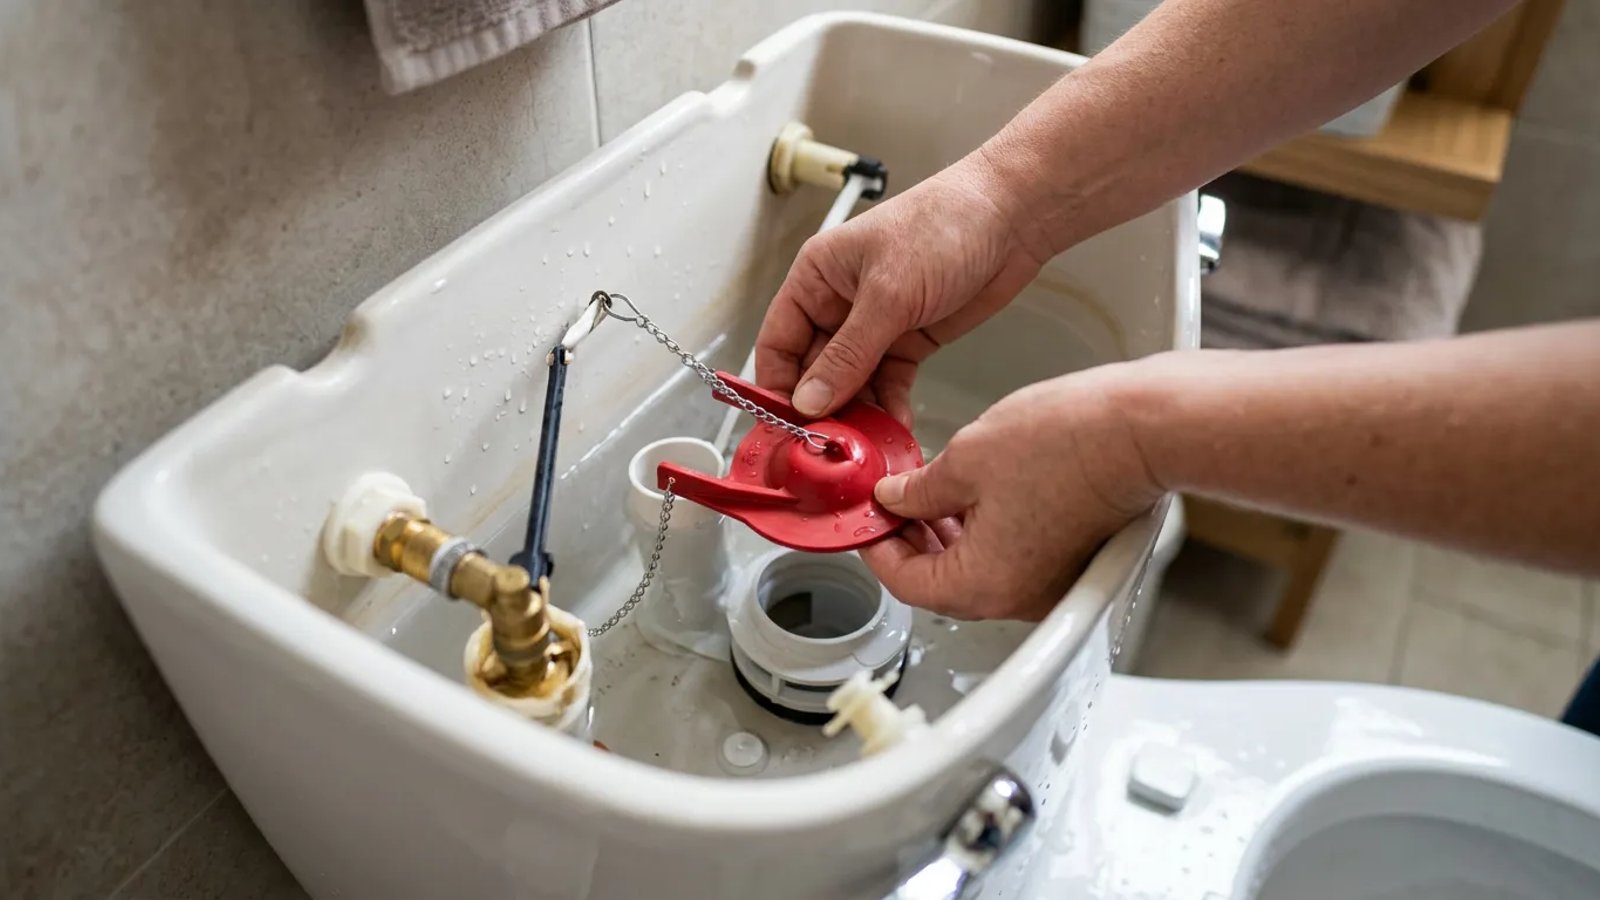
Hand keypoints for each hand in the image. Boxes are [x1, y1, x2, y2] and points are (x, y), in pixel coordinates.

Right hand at [755, 153, 1047, 426]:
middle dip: (823, 408)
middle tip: (833, 446)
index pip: (777, 343)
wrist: (1013, 217)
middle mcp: (839, 303)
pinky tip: (896, 427)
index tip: (788, 427)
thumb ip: (848, 353)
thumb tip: (809, 400)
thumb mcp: (889, 294)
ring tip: (867, 443)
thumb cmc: (945, 225)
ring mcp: (875, 324)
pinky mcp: (909, 340)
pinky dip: (891, 407)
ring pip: (852, 383)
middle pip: (814, 371)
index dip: (778, 388)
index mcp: (816, 277)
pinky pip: (888, 384)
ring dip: (859, 414)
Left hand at [859, 368, 1164, 620]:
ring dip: (946, 534)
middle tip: (890, 499)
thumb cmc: (1071, 443)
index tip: (865, 518)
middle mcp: (1018, 598)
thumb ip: (917, 490)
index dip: (876, 545)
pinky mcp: (1068, 563)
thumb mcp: (965, 459)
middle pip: (941, 583)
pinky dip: (982, 532)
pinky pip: (1009, 558)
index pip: (905, 583)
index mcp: (984, 585)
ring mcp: (1047, 584)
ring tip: (926, 489)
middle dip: (910, 539)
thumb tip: (894, 499)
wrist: (1144, 429)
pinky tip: (971, 493)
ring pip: (976, 570)